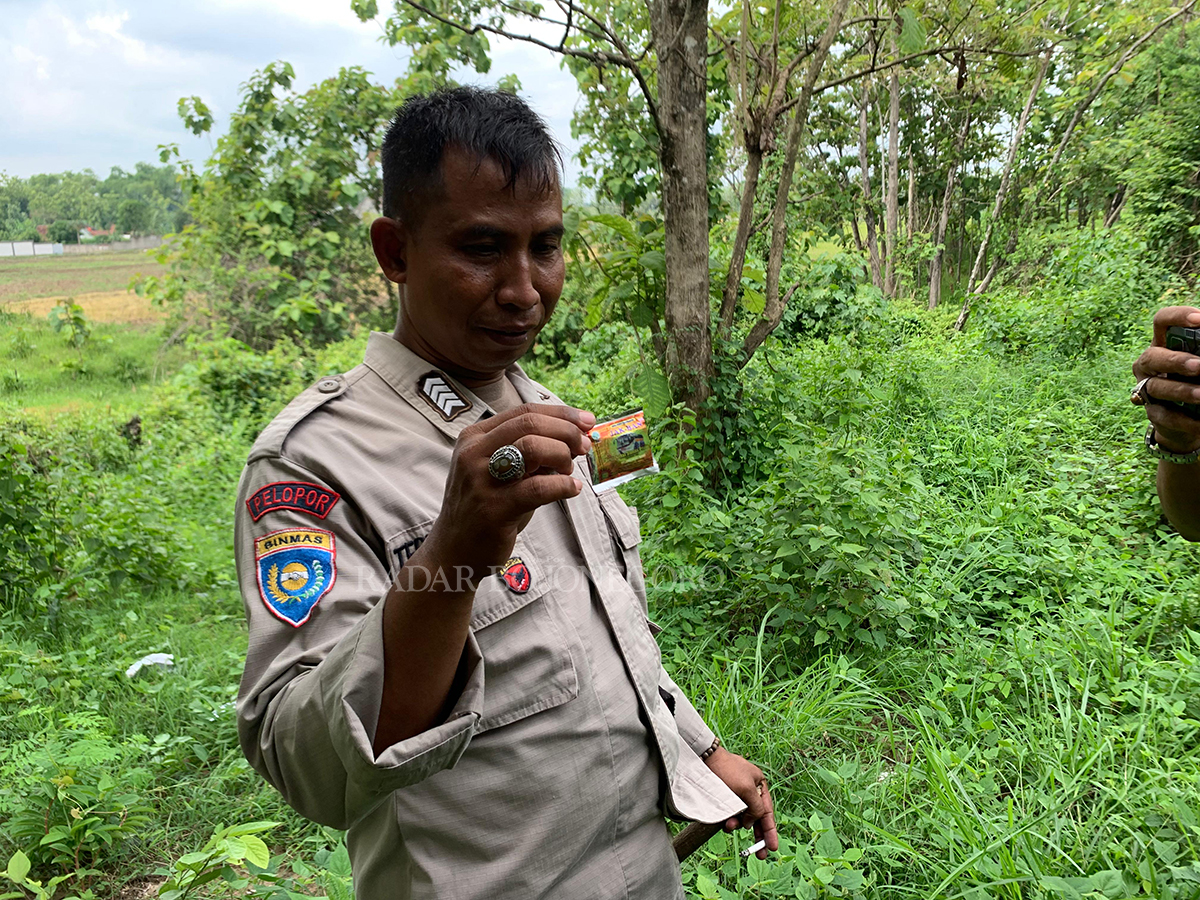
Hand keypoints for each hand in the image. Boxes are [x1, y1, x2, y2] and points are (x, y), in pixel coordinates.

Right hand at [424, 403, 594, 579]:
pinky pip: (538, 488)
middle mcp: (473, 453)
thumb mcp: (499, 471)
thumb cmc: (485, 507)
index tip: (586, 421)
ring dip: (562, 455)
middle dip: (566, 431)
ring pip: (533, 448)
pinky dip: (563, 486)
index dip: (561, 414)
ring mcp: (480, 480)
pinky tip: (572, 489)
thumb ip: (529, 453)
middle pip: (530, 424)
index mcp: (475, 438)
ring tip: (570, 471)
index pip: (524, 412)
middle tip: (584, 446)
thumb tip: (574, 438)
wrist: (453, 550)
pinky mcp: (492, 508)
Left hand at [703, 746, 777, 858]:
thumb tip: (753, 823)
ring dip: (737, 825)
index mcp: (759, 785)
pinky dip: (729, 820)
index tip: (772, 848)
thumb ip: (756, 808)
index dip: (770, 831)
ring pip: (741, 818)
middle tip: (759, 855)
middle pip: (756, 818)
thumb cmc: (727, 770)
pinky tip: (725, 822)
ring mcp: (735, 795)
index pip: (767, 812)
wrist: (703, 758)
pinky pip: (729, 815)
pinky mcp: (723, 798)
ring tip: (729, 826)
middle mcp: (749, 791)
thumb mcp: (747, 789)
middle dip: (757, 835)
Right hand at [1133, 306, 1199, 453]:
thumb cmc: (1196, 378)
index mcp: (1163, 343)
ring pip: (1157, 387)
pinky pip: (1164, 415)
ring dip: (1182, 391)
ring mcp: (1147, 388)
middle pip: (1153, 357)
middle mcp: (1149, 364)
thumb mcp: (1198, 359)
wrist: (1188, 418)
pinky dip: (1184, 420)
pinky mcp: (1153, 413)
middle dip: (1176, 361)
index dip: (1177, 317)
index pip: (1162, 321)